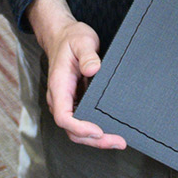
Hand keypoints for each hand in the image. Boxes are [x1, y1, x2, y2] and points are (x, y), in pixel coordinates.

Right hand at [28, 0, 124, 149]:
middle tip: (118, 141)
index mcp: (58, 85)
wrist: (63, 36)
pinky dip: (96, 130)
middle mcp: (60, 98)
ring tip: (118, 141)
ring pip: (76, 130)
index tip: (98, 130)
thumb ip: (88, 55)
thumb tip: (93, 69)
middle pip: (71, 130)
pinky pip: (82, 121)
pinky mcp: (75, 101)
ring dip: (96, 139)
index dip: (80, 127)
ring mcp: (66, 101)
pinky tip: (112, 130)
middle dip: (93, 140)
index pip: (63, 116)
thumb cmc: (72, 39)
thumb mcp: (82, 41)